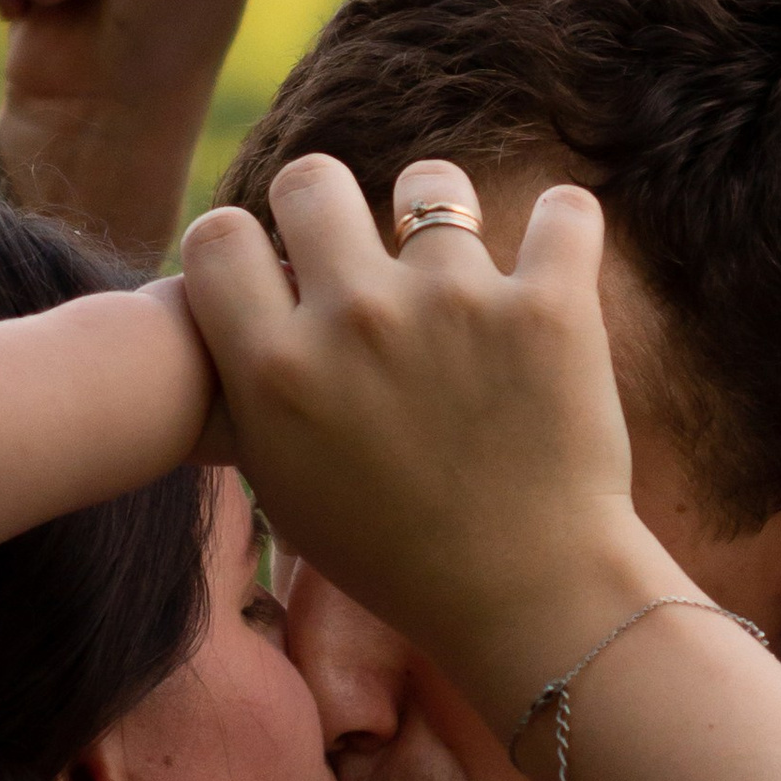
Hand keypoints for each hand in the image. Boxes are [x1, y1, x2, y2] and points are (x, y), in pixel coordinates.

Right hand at [181, 155, 671, 729]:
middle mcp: (353, 319)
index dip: (242, 244)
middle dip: (329, 206)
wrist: (528, 599)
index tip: (275, 269)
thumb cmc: (395, 554)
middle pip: (312, 181)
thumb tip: (237, 306)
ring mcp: (453, 304)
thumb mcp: (286, 483)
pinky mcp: (548, 307)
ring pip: (431, 185)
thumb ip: (254, 388)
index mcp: (275, 369)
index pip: (217, 236)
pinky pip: (563, 212)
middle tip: (358, 248)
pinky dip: (561, 225)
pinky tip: (552, 249)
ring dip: (440, 212)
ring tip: (456, 258)